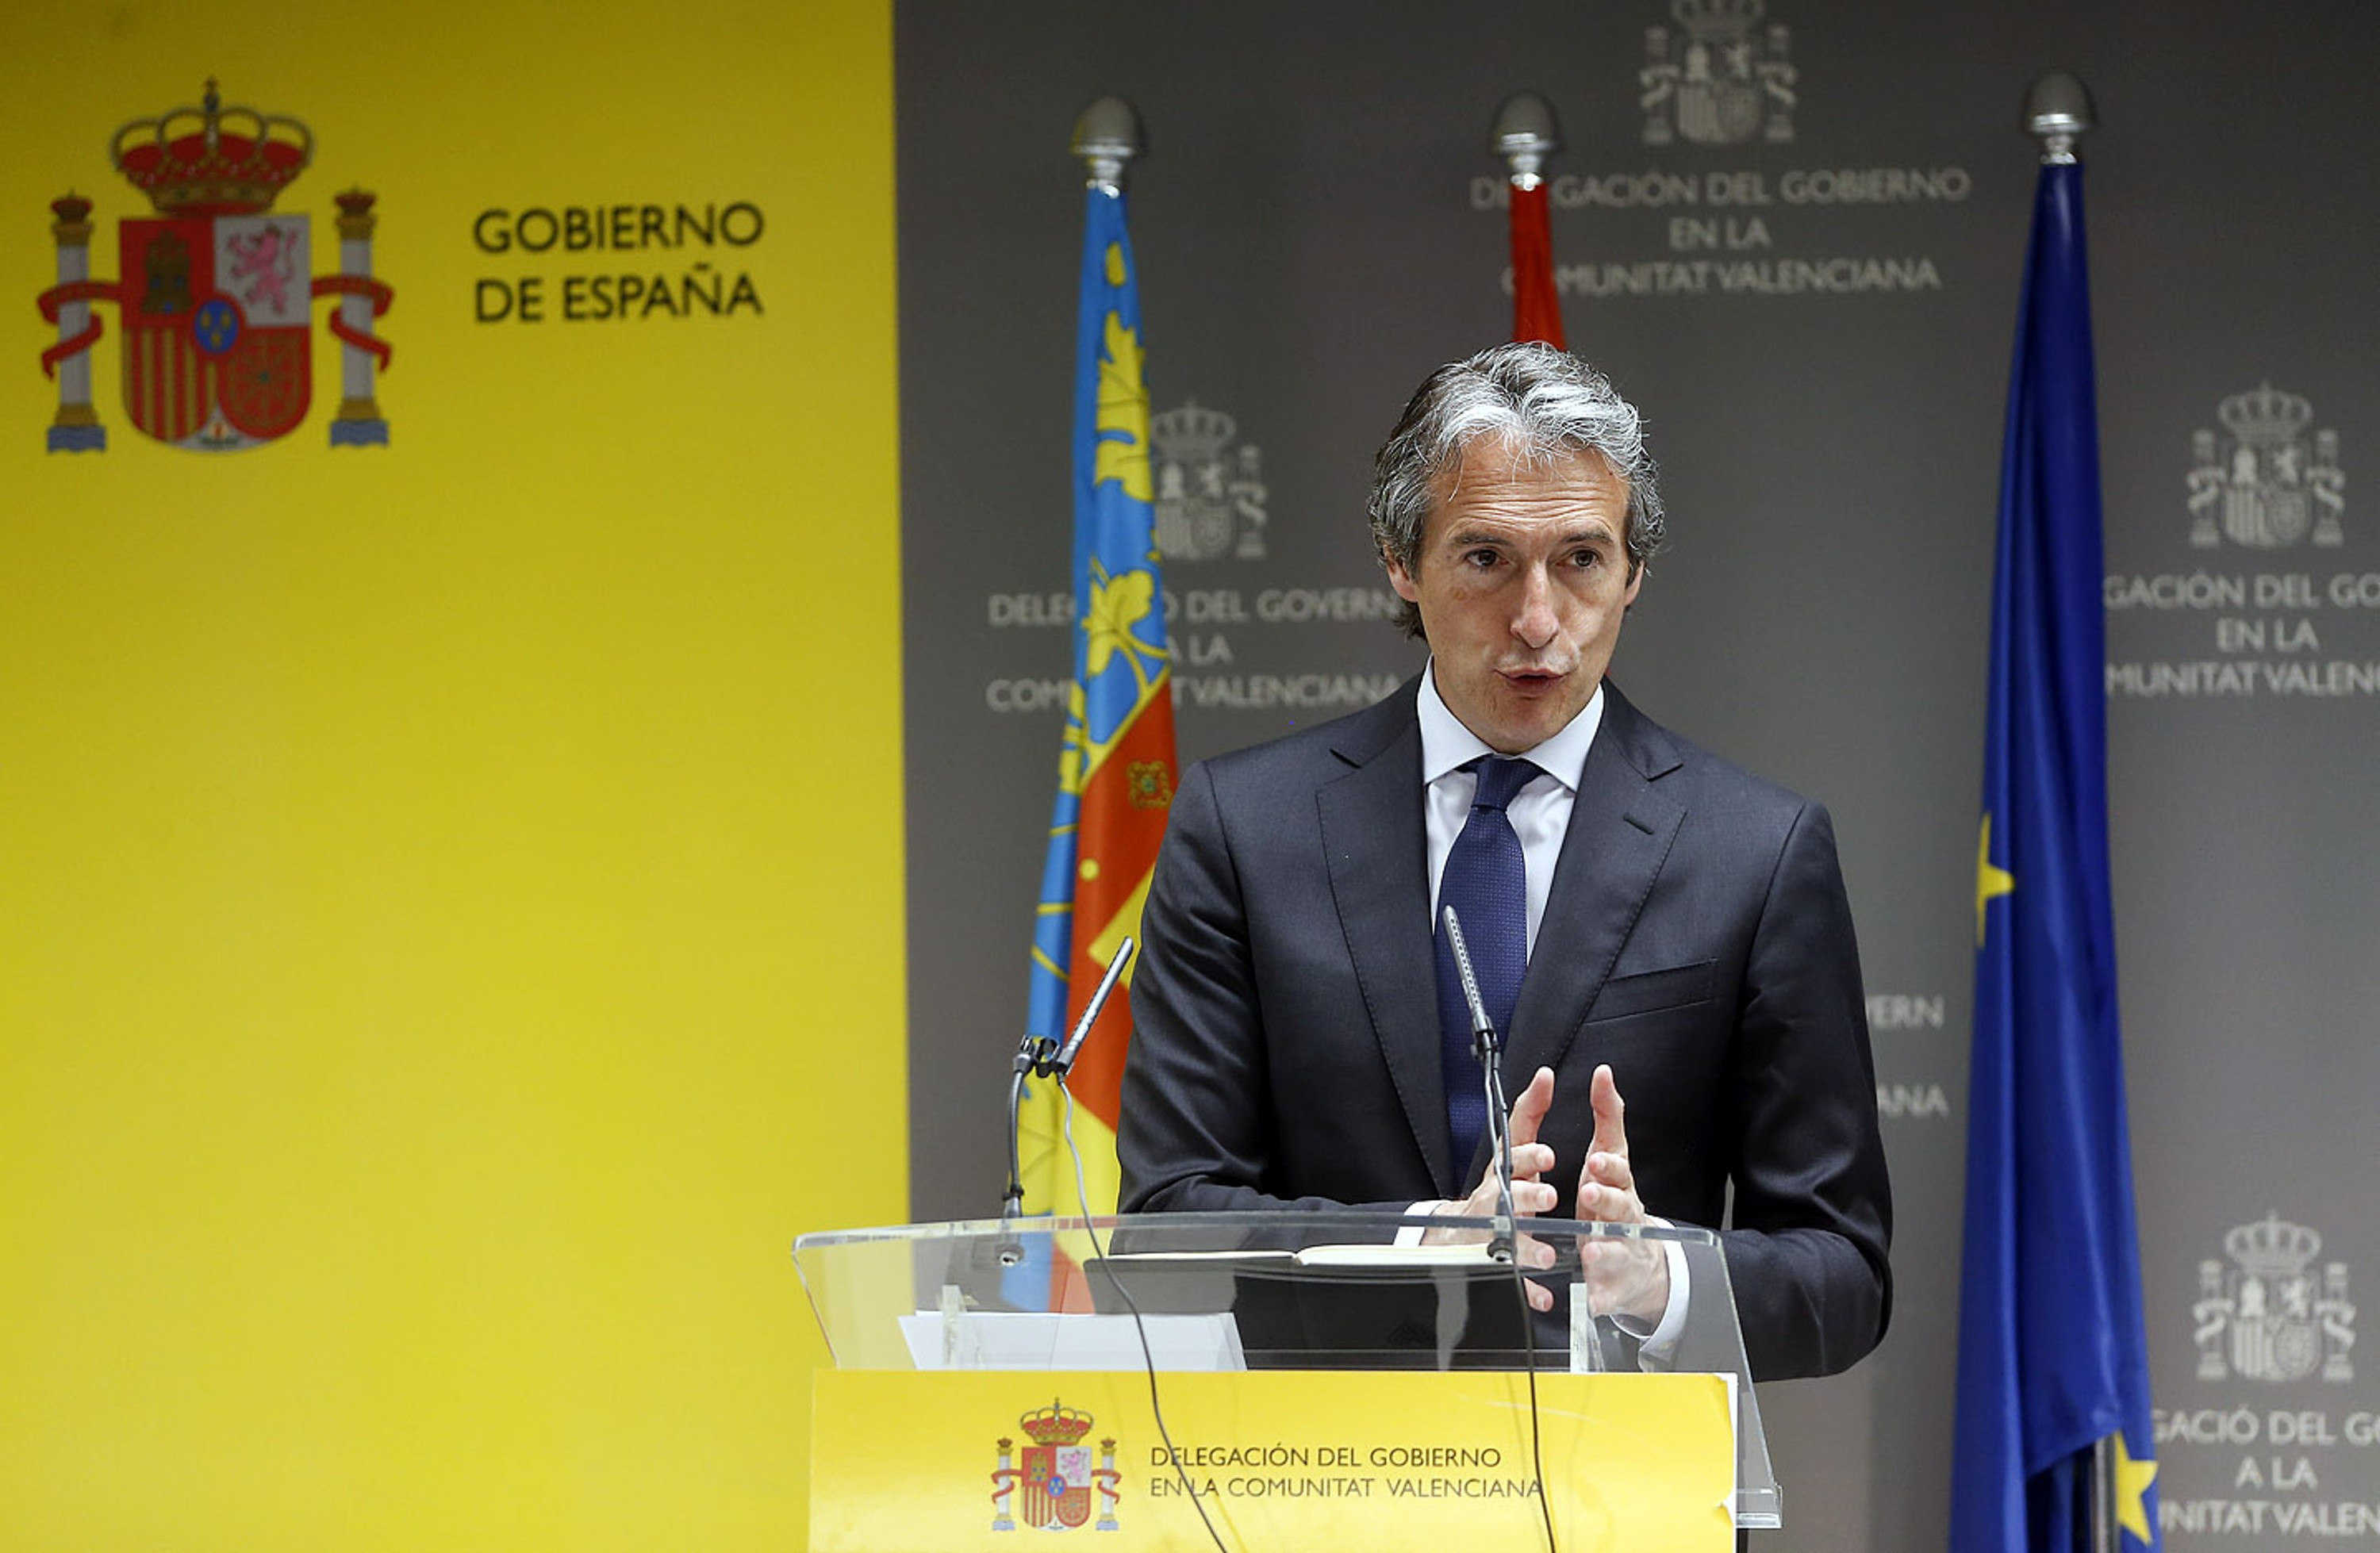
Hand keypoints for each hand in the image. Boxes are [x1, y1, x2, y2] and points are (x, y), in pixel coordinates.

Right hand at [1424, 1066, 1561, 1308]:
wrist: (1460, 1235)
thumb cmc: (1499, 1187)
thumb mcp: (1510, 1149)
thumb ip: (1529, 1114)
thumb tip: (1545, 1075)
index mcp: (1502, 1174)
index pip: (1511, 1158)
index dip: (1528, 1155)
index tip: (1548, 1154)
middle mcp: (1494, 1203)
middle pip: (1507, 1197)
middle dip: (1528, 1196)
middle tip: (1550, 1197)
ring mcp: (1492, 1236)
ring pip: (1507, 1240)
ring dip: (1527, 1247)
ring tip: (1546, 1254)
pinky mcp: (1497, 1266)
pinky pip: (1512, 1281)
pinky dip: (1527, 1290)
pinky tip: (1543, 1296)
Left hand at [1575, 1064, 1670, 1324]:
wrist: (1640, 1261)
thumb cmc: (1615, 1201)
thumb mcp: (1612, 1157)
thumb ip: (1608, 1117)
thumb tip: (1604, 1073)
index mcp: (1619, 1188)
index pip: (1618, 1173)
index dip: (1608, 1167)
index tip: (1595, 1160)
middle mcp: (1623, 1220)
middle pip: (1620, 1210)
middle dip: (1607, 1201)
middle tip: (1590, 1194)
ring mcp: (1620, 1253)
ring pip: (1614, 1252)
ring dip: (1604, 1251)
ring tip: (1591, 1251)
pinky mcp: (1610, 1286)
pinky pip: (1604, 1294)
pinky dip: (1597, 1299)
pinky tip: (1589, 1301)